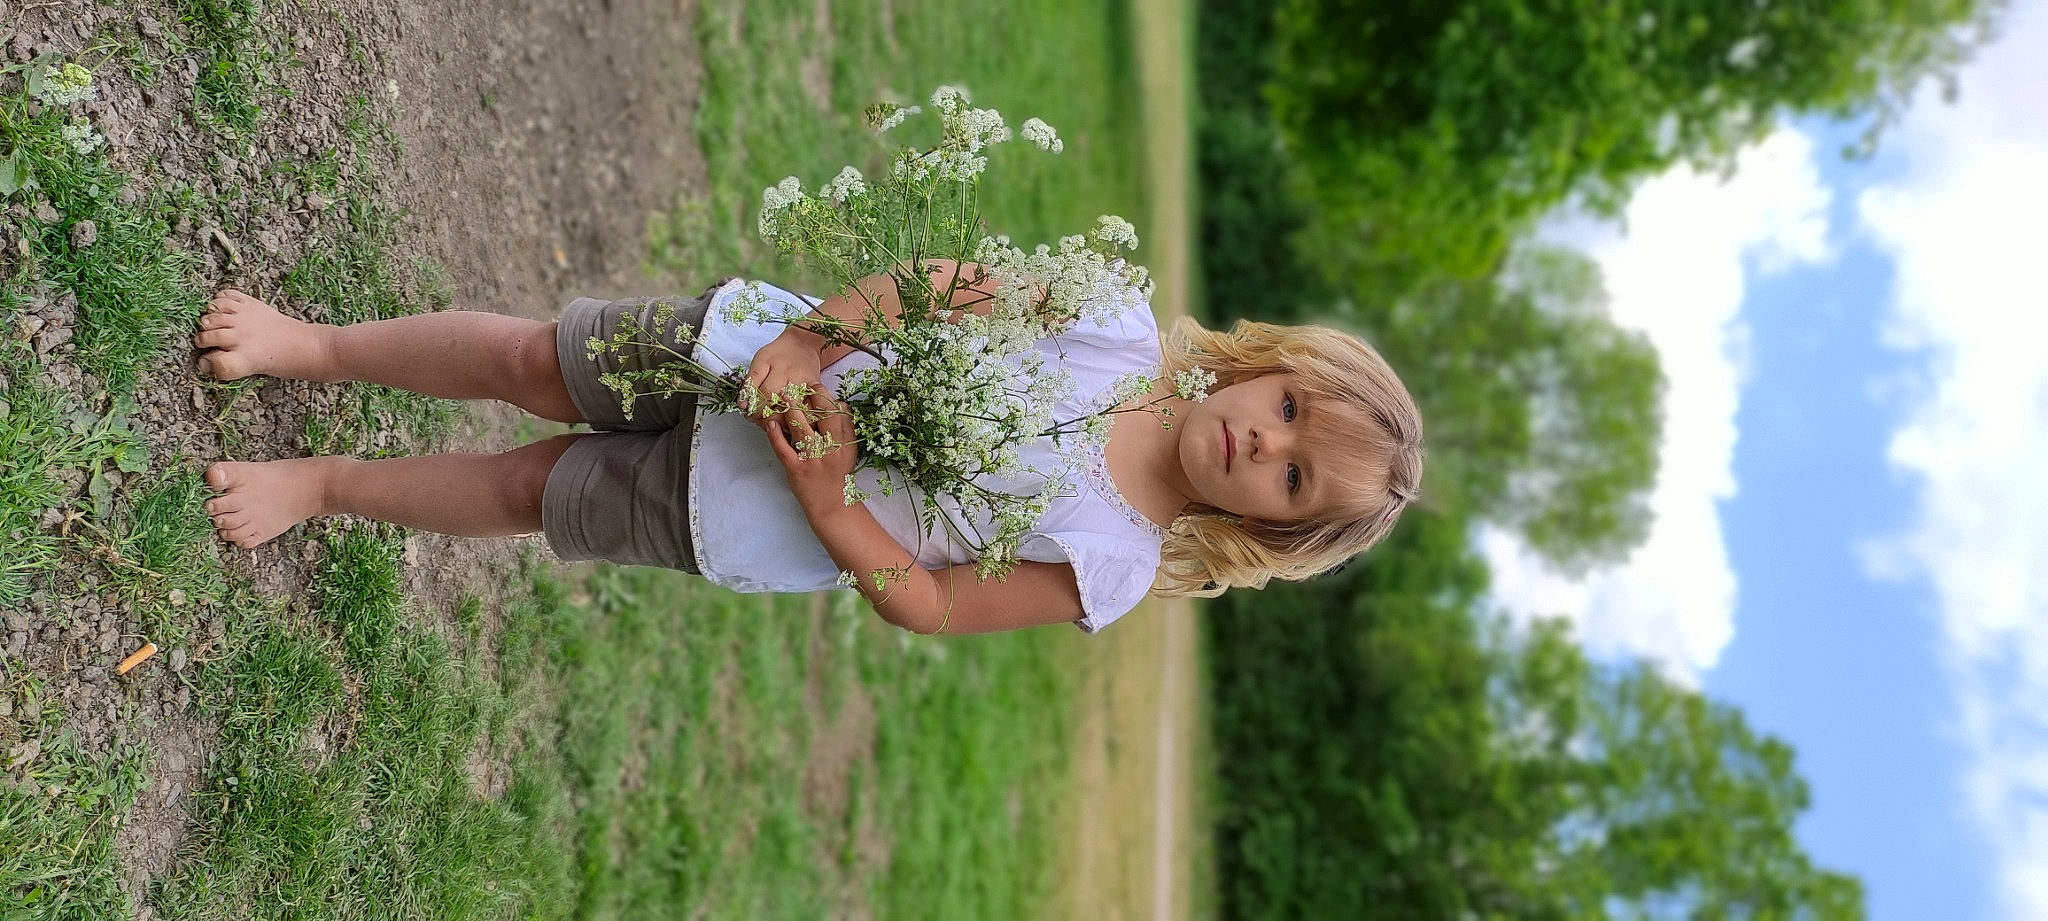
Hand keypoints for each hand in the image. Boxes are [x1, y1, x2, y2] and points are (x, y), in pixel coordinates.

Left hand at [741, 331, 825, 423]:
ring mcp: (807, 388)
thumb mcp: (760, 361)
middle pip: (780, 409)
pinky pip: (808, 413)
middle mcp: (794, 379)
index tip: (750, 414)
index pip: (764, 397)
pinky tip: (787, 420)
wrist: (804, 345)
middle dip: (766, 419)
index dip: (755, 410)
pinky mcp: (817, 393)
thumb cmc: (779, 354)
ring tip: (771, 422)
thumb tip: (742, 404)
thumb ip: (750, 382)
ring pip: (794, 414)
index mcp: (778, 370)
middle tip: (759, 420)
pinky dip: (797, 420)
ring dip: (781, 423)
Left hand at [756, 386, 860, 519]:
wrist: (832, 505)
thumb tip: (840, 403)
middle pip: (821, 417)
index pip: (837, 412)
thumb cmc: (838, 474)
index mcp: (845, 443)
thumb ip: (847, 427)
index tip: (815, 385)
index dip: (824, 395)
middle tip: (797, 387)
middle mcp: (830, 450)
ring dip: (791, 411)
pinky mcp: (796, 469)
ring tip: (783, 398)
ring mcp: (812, 460)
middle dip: (810, 398)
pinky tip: (770, 423)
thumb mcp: (850, 451)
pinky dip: (775, 435)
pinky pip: (783, 448)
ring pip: (801, 429)